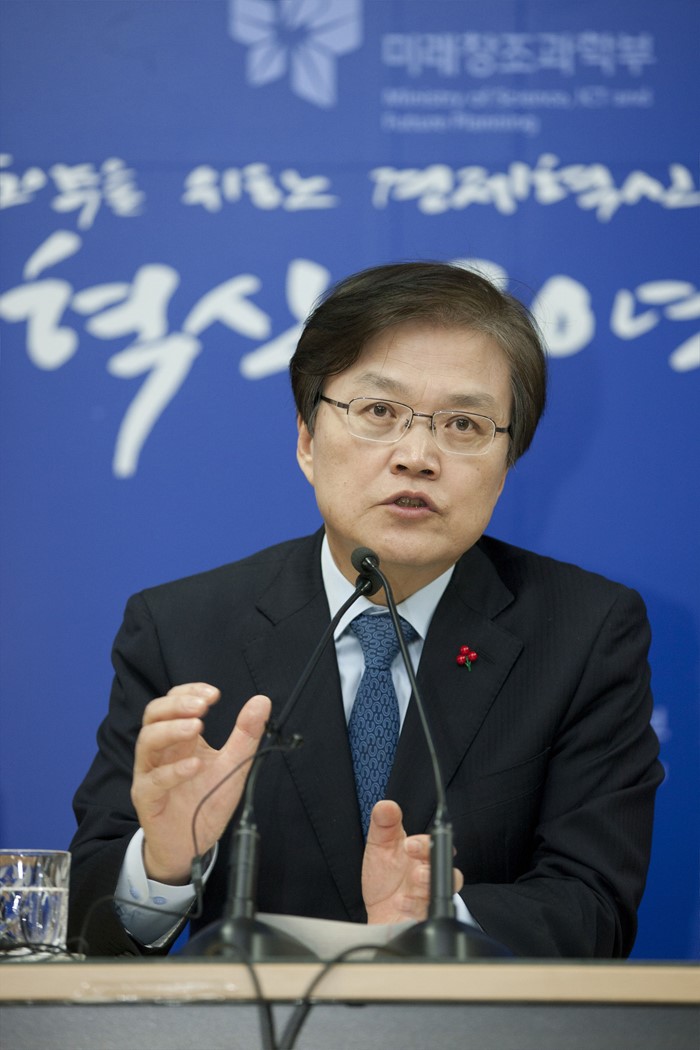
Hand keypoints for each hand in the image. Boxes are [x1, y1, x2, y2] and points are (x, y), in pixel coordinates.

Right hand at [131, 683, 270, 884]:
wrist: (191, 844)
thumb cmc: (207, 800)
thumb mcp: (233, 764)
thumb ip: (246, 734)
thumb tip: (261, 701)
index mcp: (179, 738)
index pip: (174, 702)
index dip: (189, 693)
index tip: (214, 694)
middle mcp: (161, 751)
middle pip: (153, 714)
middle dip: (177, 704)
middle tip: (202, 706)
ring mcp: (150, 773)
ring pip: (147, 741)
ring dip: (171, 729)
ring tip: (197, 726)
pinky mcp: (147, 798)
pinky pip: (153, 780)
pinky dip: (173, 771)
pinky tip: (194, 766)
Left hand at [361, 800, 463, 924]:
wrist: (379, 912)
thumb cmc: (384, 877)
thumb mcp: (379, 845)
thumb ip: (384, 823)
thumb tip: (386, 805)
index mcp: (423, 855)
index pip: (435, 845)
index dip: (425, 844)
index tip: (409, 845)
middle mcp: (431, 875)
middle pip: (448, 870)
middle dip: (432, 868)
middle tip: (415, 869)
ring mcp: (431, 897)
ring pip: (443, 892)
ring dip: (427, 887)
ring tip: (412, 883)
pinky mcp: (425, 917)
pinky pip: (429, 914)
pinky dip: (416, 907)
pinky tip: (401, 903)